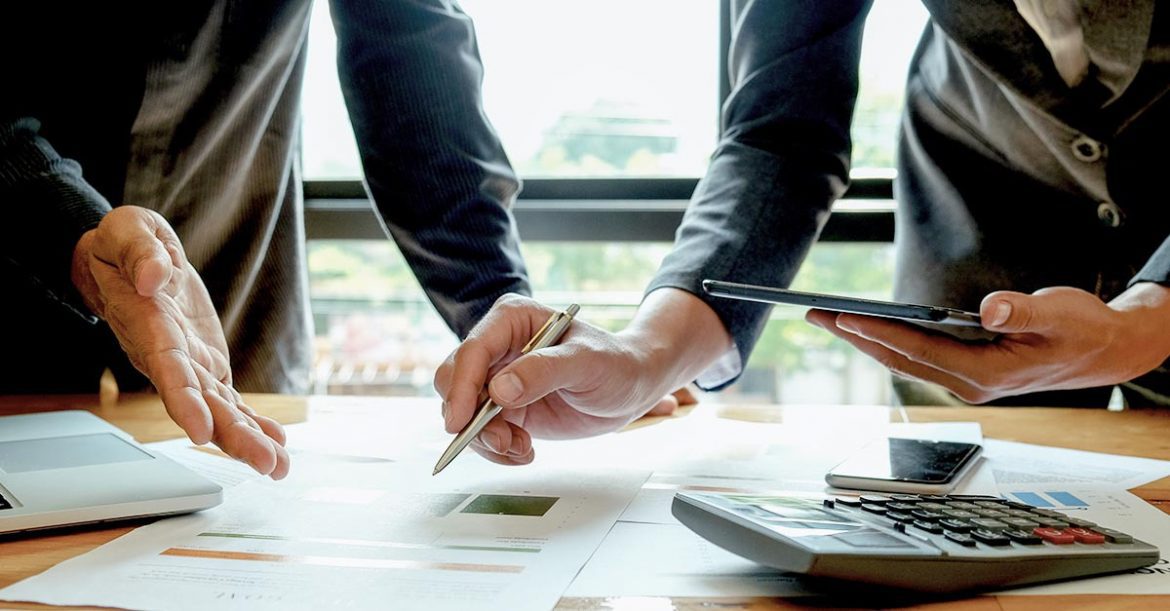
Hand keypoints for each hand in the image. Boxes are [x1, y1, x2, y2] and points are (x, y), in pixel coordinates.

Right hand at [71, 206, 288, 478]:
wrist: (122, 262)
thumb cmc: (121, 246)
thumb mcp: (127, 230)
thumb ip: (140, 249)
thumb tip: (153, 273)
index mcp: (149, 327)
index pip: (167, 370)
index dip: (184, 402)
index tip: (201, 433)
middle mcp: (169, 357)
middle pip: (202, 404)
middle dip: (232, 436)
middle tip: (264, 464)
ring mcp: (190, 366)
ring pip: (220, 409)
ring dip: (249, 439)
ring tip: (278, 466)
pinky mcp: (206, 365)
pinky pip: (230, 399)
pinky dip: (253, 421)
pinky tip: (276, 442)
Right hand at [433, 291, 729, 465]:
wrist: (632, 387)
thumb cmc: (615, 363)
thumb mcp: (586, 363)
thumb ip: (544, 371)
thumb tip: (500, 389)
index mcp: (512, 320)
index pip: (473, 350)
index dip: (462, 386)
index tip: (462, 421)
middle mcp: (498, 347)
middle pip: (455, 381)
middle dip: (469, 417)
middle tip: (501, 441)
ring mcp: (498, 378)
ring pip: (463, 412)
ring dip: (485, 438)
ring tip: (521, 448)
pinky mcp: (504, 407)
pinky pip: (481, 432)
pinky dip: (497, 448)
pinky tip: (524, 450)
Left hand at [806, 285, 1169, 403]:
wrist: (1103, 351)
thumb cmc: (1083, 330)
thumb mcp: (1059, 313)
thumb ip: (1022, 309)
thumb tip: (988, 309)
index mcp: (987, 374)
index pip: (921, 351)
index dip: (882, 333)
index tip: (847, 318)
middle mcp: (969, 383)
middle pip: (900, 358)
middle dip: (855, 336)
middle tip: (815, 314)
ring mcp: (965, 380)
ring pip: (903, 359)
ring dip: (864, 339)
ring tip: (828, 317)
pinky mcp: (965, 371)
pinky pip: (916, 356)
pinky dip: (887, 341)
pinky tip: (866, 327)